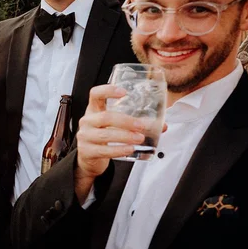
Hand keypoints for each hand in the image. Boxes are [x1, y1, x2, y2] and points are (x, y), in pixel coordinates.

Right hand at [74, 84, 146, 200]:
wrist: (89, 157)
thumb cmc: (104, 136)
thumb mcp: (114, 125)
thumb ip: (135, 123)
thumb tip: (162, 126)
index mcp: (94, 109)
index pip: (95, 94)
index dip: (108, 91)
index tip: (124, 93)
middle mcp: (87, 121)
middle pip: (105, 117)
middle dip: (126, 121)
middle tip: (142, 126)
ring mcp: (85, 136)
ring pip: (105, 134)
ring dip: (125, 136)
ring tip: (140, 138)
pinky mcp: (87, 151)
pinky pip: (104, 150)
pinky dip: (119, 150)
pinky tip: (130, 149)